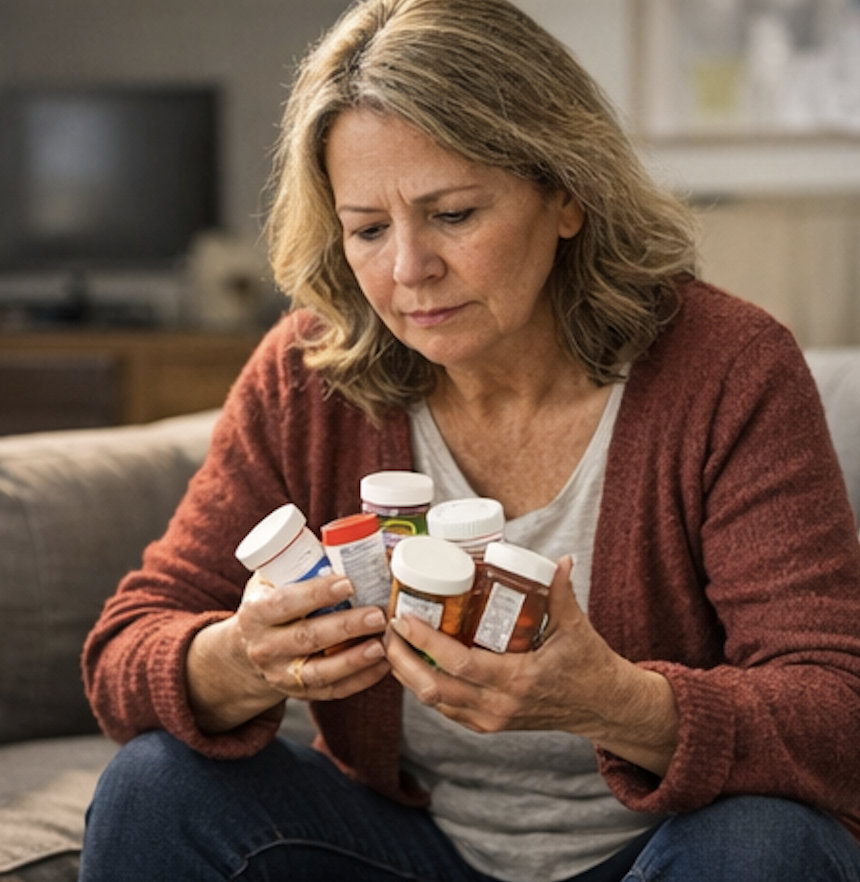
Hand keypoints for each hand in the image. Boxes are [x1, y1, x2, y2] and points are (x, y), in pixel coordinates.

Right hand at [187, 571, 389, 732]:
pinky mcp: (299, 693)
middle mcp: (264, 647)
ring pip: (320, 671)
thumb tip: (348, 536)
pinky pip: (331, 691)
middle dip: (345, 627)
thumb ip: (298, 563)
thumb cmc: (270, 604)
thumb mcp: (269, 580)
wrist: (247, 649)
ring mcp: (280, 674)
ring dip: (354, 659)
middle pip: (307, 638)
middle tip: (378, 613)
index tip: (349, 583)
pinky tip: (383, 665)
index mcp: (255, 613)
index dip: (316, 594)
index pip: (285, 603)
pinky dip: (359, 681)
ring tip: (382, 644)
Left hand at [384, 556, 678, 775]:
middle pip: (434, 689)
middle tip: (387, 629)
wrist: (603, 707)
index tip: (405, 617)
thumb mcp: (576, 627)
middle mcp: (499, 706)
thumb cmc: (589, 665)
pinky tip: (413, 665)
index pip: (459, 663)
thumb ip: (561, 592)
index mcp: (518, 680)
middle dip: (401, 660)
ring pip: (434, 702)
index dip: (426, 641)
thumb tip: (559, 559)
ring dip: (407, 675)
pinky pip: (447, 710)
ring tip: (391, 644)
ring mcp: (492, 720)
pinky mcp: (489, 725)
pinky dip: (425, 688)